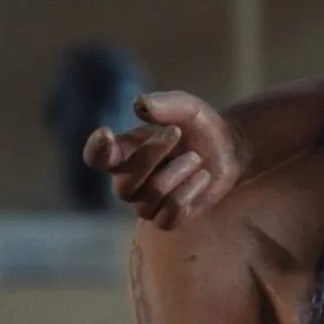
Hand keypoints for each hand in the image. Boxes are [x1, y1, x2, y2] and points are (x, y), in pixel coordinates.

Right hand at [82, 91, 244, 229]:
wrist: (228, 151)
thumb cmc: (198, 128)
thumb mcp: (186, 108)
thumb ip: (165, 105)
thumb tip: (139, 106)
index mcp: (123, 152)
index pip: (96, 158)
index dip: (96, 150)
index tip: (107, 134)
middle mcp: (127, 181)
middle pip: (125, 182)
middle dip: (152, 154)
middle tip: (177, 132)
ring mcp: (145, 203)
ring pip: (152, 196)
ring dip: (180, 171)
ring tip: (197, 158)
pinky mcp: (166, 219)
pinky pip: (169, 217)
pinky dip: (190, 193)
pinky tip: (202, 177)